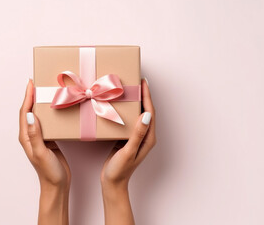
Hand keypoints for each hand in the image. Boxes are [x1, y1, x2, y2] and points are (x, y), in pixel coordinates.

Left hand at [19, 79, 69, 224]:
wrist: (57, 184)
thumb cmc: (48, 171)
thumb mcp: (41, 152)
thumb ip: (35, 135)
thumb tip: (30, 115)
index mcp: (26, 136)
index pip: (24, 112)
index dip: (27, 96)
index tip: (32, 82)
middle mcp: (32, 134)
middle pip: (30, 111)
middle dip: (33, 96)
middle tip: (41, 82)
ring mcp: (41, 137)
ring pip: (40, 115)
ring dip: (43, 103)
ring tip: (50, 91)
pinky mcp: (50, 139)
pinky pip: (49, 122)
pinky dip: (52, 112)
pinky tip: (59, 108)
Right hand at [101, 78, 155, 224]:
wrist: (112, 183)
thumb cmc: (120, 169)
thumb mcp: (129, 151)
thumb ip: (138, 133)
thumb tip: (147, 114)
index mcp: (148, 137)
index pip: (150, 112)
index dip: (147, 96)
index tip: (143, 82)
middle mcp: (145, 136)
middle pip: (146, 111)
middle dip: (142, 95)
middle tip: (136, 81)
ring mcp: (136, 137)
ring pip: (137, 115)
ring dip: (134, 102)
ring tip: (128, 89)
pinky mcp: (127, 139)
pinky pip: (129, 120)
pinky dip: (126, 111)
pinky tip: (119, 105)